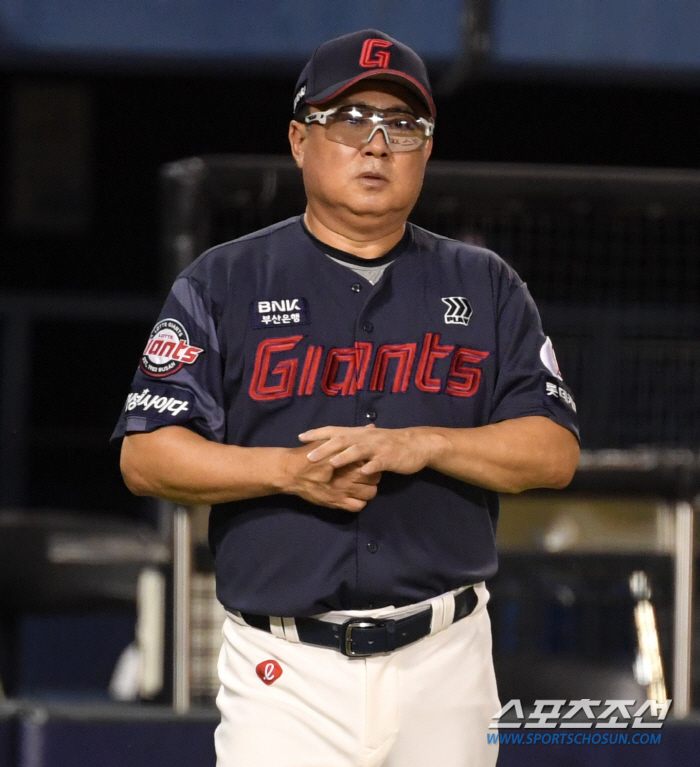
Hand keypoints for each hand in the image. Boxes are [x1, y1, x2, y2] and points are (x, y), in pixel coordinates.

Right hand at [281, 441, 380, 511]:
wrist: (292, 471)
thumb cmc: (310, 453)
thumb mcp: (330, 439)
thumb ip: (352, 434)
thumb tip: (371, 426)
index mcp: (348, 459)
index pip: (372, 462)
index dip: (373, 461)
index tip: (367, 461)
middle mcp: (349, 476)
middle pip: (375, 478)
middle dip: (373, 476)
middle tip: (366, 474)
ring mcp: (344, 491)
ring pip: (370, 493)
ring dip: (368, 489)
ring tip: (362, 485)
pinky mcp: (337, 503)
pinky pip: (358, 506)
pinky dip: (359, 502)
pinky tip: (355, 496)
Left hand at [298, 425, 436, 475]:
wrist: (416, 444)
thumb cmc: (389, 443)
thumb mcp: (368, 439)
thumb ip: (351, 441)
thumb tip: (331, 445)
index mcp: (359, 433)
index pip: (334, 430)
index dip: (317, 433)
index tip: (300, 437)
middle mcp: (365, 437)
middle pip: (342, 440)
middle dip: (325, 448)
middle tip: (308, 457)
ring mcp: (378, 447)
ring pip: (359, 450)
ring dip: (345, 456)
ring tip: (332, 464)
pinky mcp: (389, 457)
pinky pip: (379, 462)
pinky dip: (371, 466)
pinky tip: (363, 472)